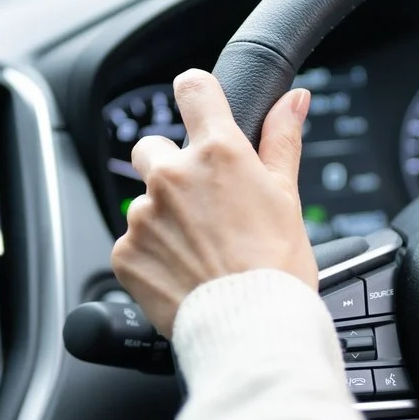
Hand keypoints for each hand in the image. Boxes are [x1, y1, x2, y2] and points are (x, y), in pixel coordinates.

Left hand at [111, 70, 315, 336]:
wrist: (251, 330)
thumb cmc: (276, 268)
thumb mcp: (287, 197)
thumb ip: (282, 140)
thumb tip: (293, 100)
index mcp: (217, 153)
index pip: (192, 89)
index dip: (197, 95)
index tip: (199, 108)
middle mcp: (172, 176)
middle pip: (152, 147)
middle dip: (170, 168)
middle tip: (201, 206)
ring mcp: (143, 215)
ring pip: (144, 202)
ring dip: (163, 218)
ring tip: (197, 251)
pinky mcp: (125, 252)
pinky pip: (132, 243)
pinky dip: (151, 255)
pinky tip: (181, 272)